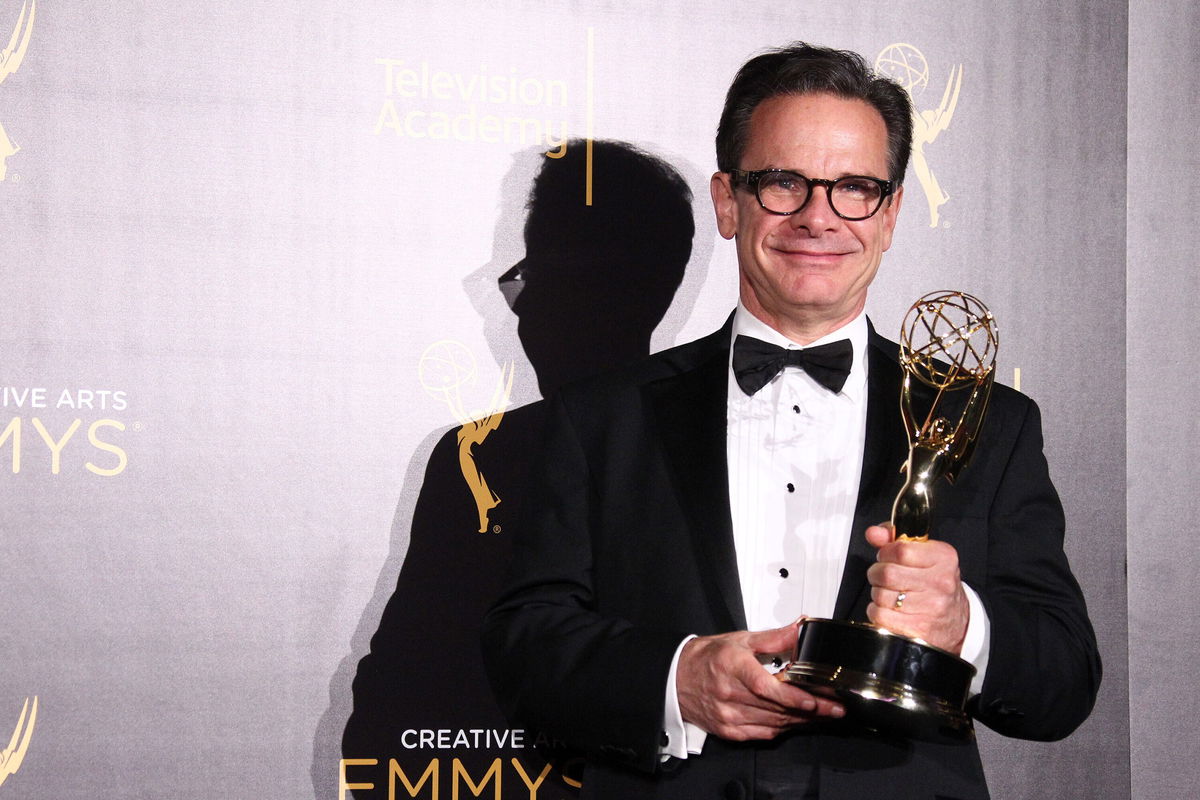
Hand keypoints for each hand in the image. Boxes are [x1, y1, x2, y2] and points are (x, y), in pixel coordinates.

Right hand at [676, 623, 843, 739]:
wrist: (676, 678)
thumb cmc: (708, 658)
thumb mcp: (741, 640)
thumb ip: (775, 638)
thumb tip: (801, 628)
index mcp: (733, 666)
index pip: (765, 686)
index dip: (791, 696)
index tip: (812, 700)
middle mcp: (729, 693)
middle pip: (776, 707)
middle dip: (810, 709)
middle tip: (834, 707)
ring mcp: (728, 715)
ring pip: (773, 722)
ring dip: (801, 720)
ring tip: (823, 714)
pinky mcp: (728, 730)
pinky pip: (763, 733)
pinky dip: (783, 728)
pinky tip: (797, 721)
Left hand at [865, 523, 968, 652]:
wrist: (957, 621)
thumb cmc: (935, 584)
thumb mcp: (923, 555)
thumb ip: (894, 539)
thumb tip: (874, 533)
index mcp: (943, 558)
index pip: (900, 549)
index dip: (885, 553)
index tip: (887, 557)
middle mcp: (940, 582)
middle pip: (887, 573)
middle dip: (877, 573)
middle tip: (884, 577)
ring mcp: (931, 607)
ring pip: (880, 595)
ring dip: (878, 594)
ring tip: (890, 594)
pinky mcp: (919, 629)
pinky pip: (880, 616)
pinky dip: (877, 612)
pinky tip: (890, 610)